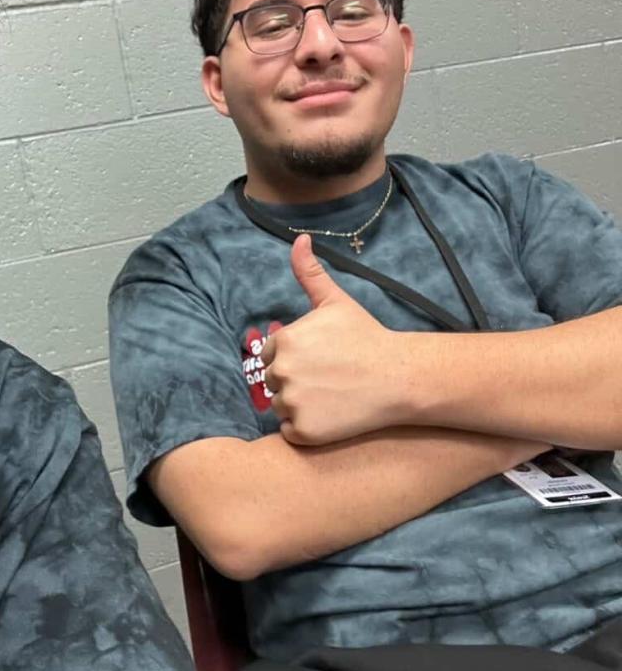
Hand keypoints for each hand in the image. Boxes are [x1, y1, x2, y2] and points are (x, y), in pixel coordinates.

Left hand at [262, 235, 413, 444]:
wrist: (399, 377)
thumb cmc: (367, 337)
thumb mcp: (336, 302)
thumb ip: (310, 273)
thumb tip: (298, 239)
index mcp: (284, 341)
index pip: (272, 354)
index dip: (295, 357)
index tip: (322, 358)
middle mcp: (282, 372)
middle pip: (273, 381)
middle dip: (296, 380)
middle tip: (330, 377)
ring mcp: (292, 403)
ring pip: (280, 407)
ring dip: (299, 405)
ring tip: (332, 395)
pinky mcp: (303, 431)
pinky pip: (290, 431)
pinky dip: (305, 428)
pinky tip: (331, 414)